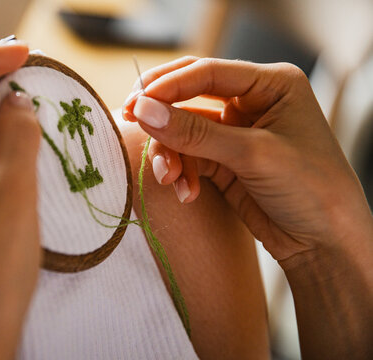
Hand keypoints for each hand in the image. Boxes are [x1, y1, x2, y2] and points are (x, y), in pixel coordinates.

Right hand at [123, 56, 371, 265]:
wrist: (325, 243)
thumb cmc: (311, 189)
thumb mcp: (252, 155)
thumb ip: (195, 132)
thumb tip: (144, 110)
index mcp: (271, 84)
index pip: (208, 72)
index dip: (169, 84)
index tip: (138, 102)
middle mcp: (251, 103)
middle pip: (190, 95)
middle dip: (162, 113)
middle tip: (131, 120)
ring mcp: (235, 133)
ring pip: (184, 130)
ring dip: (171, 154)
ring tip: (170, 179)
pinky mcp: (224, 161)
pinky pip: (188, 156)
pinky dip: (182, 173)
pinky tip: (187, 192)